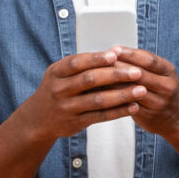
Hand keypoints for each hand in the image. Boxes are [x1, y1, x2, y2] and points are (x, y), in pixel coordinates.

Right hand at [9, 49, 146, 142]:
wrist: (36, 120)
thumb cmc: (56, 90)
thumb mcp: (59, 74)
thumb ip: (81, 65)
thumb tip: (114, 54)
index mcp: (56, 72)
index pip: (76, 63)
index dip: (96, 59)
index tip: (115, 55)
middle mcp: (59, 90)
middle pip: (89, 80)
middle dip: (115, 75)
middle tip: (137, 72)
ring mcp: (67, 108)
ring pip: (97, 100)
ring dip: (122, 95)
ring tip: (141, 90)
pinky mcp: (75, 123)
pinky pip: (100, 116)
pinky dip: (118, 112)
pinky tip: (133, 107)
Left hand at [106, 47, 178, 139]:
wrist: (177, 117)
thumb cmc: (162, 89)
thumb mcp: (160, 73)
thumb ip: (142, 63)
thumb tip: (113, 51)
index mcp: (168, 71)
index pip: (148, 60)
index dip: (130, 54)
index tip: (113, 49)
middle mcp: (166, 86)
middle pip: (139, 75)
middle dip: (118, 67)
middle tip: (99, 62)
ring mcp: (158, 103)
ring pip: (132, 91)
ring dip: (113, 83)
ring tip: (96, 77)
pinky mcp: (148, 116)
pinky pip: (128, 106)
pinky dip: (114, 99)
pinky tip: (100, 94)